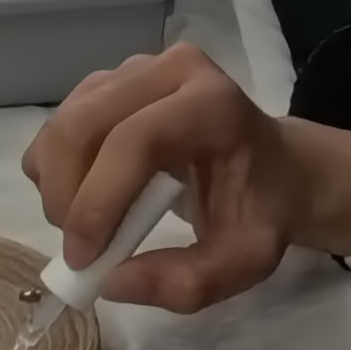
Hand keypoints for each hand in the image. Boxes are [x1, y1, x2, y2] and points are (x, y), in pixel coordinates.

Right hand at [27, 41, 350, 313]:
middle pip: (84, 124)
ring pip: (64, 119)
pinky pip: (64, 119)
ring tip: (89, 230)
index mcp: (211, 100)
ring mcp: (140, 64)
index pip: (133, 141)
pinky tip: (91, 199)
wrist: (290, 171)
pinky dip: (61, 164)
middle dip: (71, 195)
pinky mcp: (117, 77)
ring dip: (59, 181)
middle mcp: (171, 65)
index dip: (100, 201)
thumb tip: (111, 285)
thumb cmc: (271, 212)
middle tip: (82, 252)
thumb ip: (182, 284)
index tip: (88, 258)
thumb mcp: (243, 262)